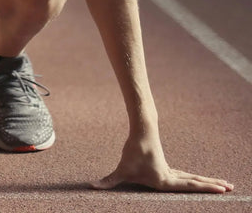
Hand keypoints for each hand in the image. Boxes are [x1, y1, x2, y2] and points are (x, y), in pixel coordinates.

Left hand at [92, 135, 231, 193]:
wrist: (140, 132)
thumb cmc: (132, 153)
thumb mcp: (120, 170)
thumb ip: (108, 181)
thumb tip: (91, 187)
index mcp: (165, 180)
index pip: (189, 186)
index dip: (205, 188)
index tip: (222, 189)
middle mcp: (171, 176)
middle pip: (196, 182)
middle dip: (213, 186)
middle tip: (231, 188)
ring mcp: (171, 171)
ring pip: (193, 178)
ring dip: (208, 182)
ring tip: (225, 185)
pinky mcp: (167, 167)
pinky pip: (187, 176)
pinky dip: (197, 180)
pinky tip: (202, 182)